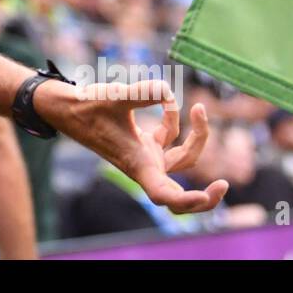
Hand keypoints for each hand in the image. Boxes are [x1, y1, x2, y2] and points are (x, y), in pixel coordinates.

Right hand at [38, 78, 228, 214]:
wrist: (67, 108)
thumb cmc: (87, 107)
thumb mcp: (117, 96)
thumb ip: (146, 92)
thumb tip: (169, 93)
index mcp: (138, 164)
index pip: (165, 195)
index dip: (187, 200)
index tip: (205, 194)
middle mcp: (145, 165)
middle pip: (180, 191)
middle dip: (205, 194)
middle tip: (225, 185)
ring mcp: (146, 156)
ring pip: (182, 158)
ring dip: (196, 137)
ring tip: (199, 109)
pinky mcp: (144, 145)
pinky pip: (169, 139)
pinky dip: (174, 120)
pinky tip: (168, 99)